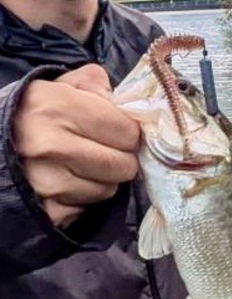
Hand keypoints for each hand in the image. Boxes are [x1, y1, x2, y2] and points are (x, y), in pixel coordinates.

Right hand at [13, 64, 139, 226]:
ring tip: (84, 166)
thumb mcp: (58, 85)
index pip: (127, 132)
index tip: (120, 132)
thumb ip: (95, 85)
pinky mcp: (49, 210)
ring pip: (109, 189)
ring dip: (104, 179)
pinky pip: (88, 207)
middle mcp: (52, 146)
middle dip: (122, 158)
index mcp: (57, 107)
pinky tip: (69, 182)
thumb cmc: (31, 113)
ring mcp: (49, 182)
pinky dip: (85, 197)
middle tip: (108, 151)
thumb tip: (124, 105)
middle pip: (124, 165)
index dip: (129, 132)